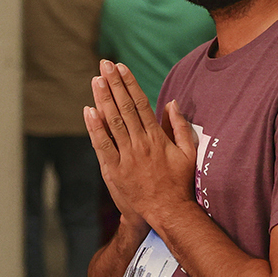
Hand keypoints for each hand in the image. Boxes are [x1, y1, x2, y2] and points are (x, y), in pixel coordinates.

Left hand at [84, 60, 197, 226]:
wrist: (167, 212)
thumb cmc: (179, 183)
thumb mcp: (188, 153)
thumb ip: (181, 127)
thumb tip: (174, 103)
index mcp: (157, 137)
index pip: (141, 103)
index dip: (130, 84)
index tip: (121, 68)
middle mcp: (140, 143)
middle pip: (124, 107)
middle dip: (114, 84)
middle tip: (104, 64)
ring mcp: (126, 156)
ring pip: (112, 122)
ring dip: (103, 99)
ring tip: (96, 80)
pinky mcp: (114, 170)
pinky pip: (102, 145)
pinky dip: (95, 128)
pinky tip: (88, 111)